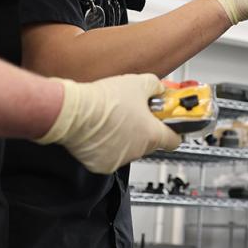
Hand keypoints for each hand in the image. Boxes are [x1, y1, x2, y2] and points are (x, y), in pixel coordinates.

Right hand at [35, 75, 181, 173]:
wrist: (73, 112)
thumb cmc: (104, 100)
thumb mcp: (138, 83)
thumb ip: (155, 86)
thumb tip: (158, 88)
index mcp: (152, 135)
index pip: (175, 140)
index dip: (174, 129)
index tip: (170, 123)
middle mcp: (138, 151)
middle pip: (150, 142)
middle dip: (145, 128)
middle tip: (136, 113)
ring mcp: (119, 159)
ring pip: (129, 148)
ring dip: (125, 136)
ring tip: (113, 119)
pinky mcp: (101, 165)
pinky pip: (109, 155)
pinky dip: (107, 145)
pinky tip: (101, 130)